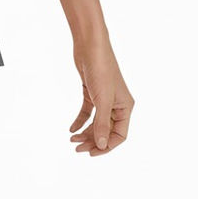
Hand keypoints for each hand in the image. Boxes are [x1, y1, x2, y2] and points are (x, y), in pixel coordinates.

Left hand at [68, 35, 133, 154]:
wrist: (90, 45)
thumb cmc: (101, 70)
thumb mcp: (102, 100)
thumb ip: (102, 123)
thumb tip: (102, 146)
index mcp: (126, 107)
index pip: (120, 135)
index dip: (107, 146)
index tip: (91, 153)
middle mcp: (117, 104)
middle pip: (107, 130)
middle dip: (93, 141)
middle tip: (77, 149)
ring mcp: (104, 98)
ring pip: (96, 122)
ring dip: (86, 132)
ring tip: (72, 141)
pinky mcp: (92, 91)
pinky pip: (87, 111)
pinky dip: (80, 120)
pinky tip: (71, 129)